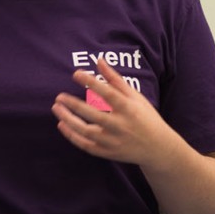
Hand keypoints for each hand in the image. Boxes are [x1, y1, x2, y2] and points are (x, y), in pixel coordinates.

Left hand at [52, 56, 186, 167]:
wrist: (157, 148)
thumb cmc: (145, 117)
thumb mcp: (135, 97)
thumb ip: (115, 79)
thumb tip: (99, 60)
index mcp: (129, 109)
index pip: (108, 94)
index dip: (91, 82)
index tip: (76, 73)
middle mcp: (120, 126)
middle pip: (93, 115)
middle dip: (73, 105)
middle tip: (59, 96)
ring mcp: (113, 141)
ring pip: (86, 132)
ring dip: (68, 120)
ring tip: (57, 108)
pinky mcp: (107, 153)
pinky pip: (85, 145)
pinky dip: (72, 136)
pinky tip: (62, 125)